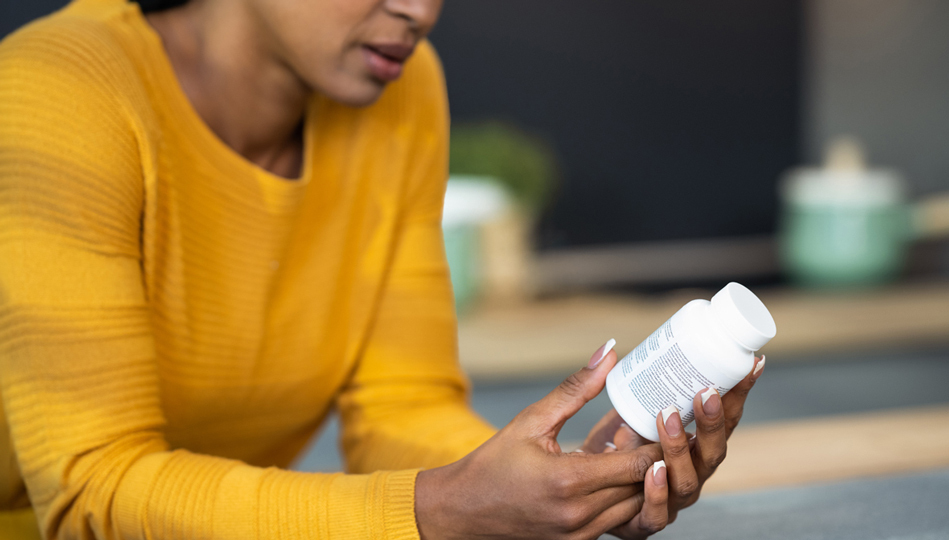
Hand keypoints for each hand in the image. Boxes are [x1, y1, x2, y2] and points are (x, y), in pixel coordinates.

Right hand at [415, 343, 667, 539]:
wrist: (463, 511)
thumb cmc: (493, 463)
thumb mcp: (531, 420)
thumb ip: (575, 389)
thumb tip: (609, 353)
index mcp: (568, 481)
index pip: (637, 464)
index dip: (661, 441)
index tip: (672, 419)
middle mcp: (579, 514)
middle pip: (643, 486)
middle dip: (659, 458)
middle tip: (669, 429)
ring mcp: (580, 535)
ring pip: (636, 507)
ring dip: (645, 479)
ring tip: (644, 447)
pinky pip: (618, 520)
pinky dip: (625, 496)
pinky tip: (618, 472)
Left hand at [580, 355, 766, 537]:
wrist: (578, 495)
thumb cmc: (607, 453)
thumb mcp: (621, 415)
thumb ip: (627, 391)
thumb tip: (613, 351)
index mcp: (693, 449)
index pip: (724, 421)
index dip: (739, 394)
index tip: (751, 363)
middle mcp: (689, 475)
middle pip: (714, 452)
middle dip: (714, 422)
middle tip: (706, 392)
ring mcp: (670, 502)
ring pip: (687, 481)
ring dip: (680, 448)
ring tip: (668, 418)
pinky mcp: (642, 524)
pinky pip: (656, 514)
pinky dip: (656, 492)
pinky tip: (654, 470)